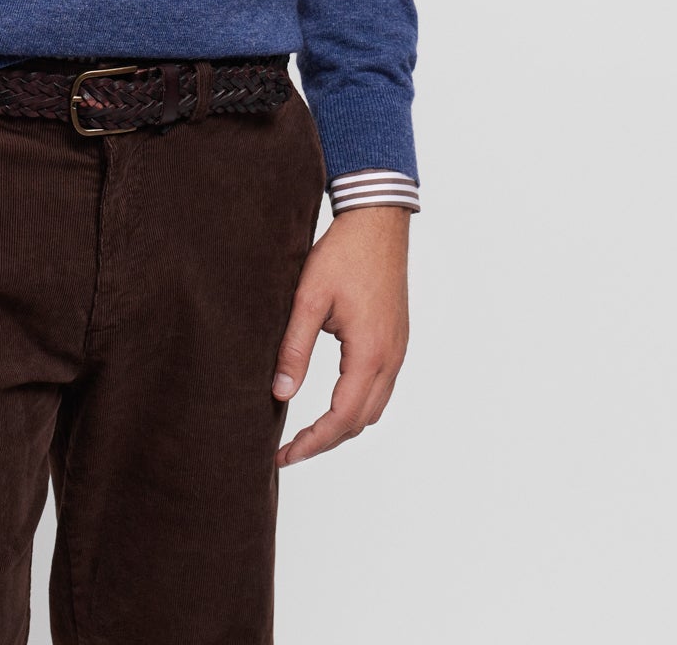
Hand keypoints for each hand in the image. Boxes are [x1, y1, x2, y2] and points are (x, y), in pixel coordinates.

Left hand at [271, 205, 409, 465]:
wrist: (377, 221)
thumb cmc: (343, 254)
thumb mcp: (309, 299)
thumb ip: (294, 348)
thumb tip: (279, 393)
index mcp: (370, 353)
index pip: (341, 418)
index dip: (312, 443)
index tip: (284, 455)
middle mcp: (390, 358)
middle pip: (360, 422)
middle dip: (325, 441)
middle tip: (289, 450)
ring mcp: (397, 350)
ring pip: (373, 408)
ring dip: (342, 425)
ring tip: (306, 432)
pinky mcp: (396, 339)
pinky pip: (380, 388)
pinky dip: (355, 404)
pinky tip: (331, 401)